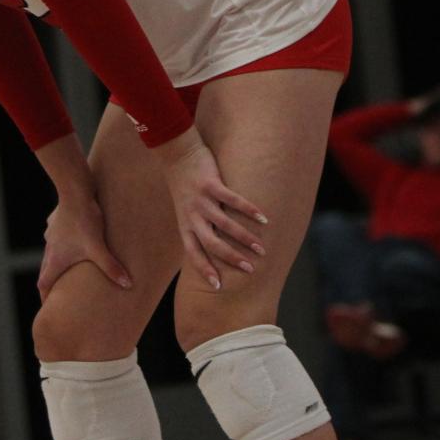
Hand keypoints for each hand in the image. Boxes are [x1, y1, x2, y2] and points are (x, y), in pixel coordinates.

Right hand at [37, 190, 132, 298]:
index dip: (45, 298)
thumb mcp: (99, 247)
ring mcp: (52, 234)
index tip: (48, 308)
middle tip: (59, 294)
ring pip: (51, 254)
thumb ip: (111, 267)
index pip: (44, 284)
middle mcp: (50, 249)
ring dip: (57, 263)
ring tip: (69, 269)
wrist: (75, 191)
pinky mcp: (57, 222)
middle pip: (46, 271)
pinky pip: (58, 238)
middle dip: (52, 283)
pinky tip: (74, 241)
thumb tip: (128, 285)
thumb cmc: (85, 220)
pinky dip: (63, 245)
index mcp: (56, 259)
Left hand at [153, 129, 267, 291]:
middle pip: (212, 243)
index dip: (204, 269)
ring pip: (225, 224)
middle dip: (231, 258)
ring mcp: (201, 200)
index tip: (217, 286)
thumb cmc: (184, 185)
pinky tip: (263, 217)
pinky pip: (232, 200)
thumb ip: (198, 226)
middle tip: (249, 269)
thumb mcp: (185, 210)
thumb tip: (215, 246)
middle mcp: (192, 215)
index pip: (193, 253)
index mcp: (185, 224)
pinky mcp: (210, 184)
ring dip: (244, 238)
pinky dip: (248, 209)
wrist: (176, 153)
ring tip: (261, 248)